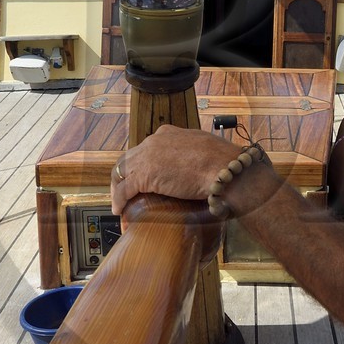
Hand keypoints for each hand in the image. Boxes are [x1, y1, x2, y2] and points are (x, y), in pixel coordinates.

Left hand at [109, 124, 268, 216]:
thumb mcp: (204, 148)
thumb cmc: (222, 160)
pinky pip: (124, 190)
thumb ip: (193, 154)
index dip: (142, 163)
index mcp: (167, 133)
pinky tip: (119, 210)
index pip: (145, 148)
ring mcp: (147, 158)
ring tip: (120, 203)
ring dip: (119, 189)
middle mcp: (153, 141)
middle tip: (126, 192)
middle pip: (129, 159)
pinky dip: (119, 201)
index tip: (142, 175)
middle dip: (125, 176)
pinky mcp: (144, 176)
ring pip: (122, 173)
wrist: (224, 168)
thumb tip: (199, 166)